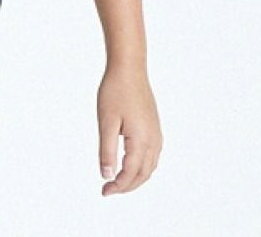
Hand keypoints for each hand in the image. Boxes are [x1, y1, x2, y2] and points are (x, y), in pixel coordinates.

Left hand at [96, 65, 161, 195]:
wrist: (129, 68)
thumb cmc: (115, 91)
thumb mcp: (107, 122)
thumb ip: (107, 151)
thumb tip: (107, 176)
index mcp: (142, 140)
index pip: (131, 173)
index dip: (118, 186)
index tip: (104, 191)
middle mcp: (154, 140)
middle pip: (143, 174)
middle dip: (127, 186)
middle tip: (109, 190)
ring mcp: (156, 134)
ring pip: (150, 166)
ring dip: (136, 178)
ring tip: (118, 181)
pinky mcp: (154, 127)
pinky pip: (152, 155)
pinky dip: (142, 167)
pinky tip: (130, 165)